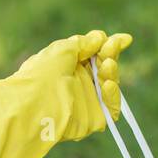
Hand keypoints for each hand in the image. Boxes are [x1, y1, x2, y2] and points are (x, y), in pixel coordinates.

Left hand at [0, 30, 132, 157]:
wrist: (32, 104)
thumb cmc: (41, 74)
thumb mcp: (62, 50)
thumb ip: (84, 43)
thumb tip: (101, 37)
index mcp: (67, 66)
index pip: (95, 54)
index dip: (110, 46)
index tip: (125, 39)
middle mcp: (77, 84)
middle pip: (105, 68)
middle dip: (111, 56)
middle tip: (109, 49)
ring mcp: (86, 102)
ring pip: (110, 85)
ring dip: (112, 72)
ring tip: (106, 64)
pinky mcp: (92, 120)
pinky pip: (112, 107)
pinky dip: (113, 94)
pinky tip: (108, 84)